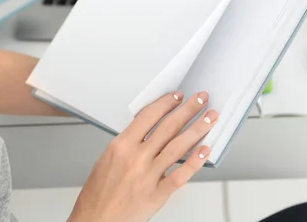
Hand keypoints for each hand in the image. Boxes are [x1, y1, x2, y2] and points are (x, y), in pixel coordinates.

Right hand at [68, 91, 217, 221]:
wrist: (96, 219)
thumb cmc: (99, 193)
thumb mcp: (108, 158)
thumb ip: (129, 142)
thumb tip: (149, 126)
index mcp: (121, 146)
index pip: (149, 116)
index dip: (166, 103)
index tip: (178, 96)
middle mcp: (136, 158)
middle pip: (168, 127)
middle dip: (188, 110)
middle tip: (201, 99)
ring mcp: (148, 176)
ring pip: (178, 146)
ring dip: (197, 129)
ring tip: (210, 118)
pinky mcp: (157, 194)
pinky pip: (180, 175)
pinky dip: (194, 161)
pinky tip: (205, 149)